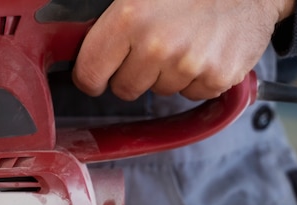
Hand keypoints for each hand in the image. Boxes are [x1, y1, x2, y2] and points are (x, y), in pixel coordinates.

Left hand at [72, 0, 295, 100]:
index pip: (89, 74)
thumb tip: (80, 51)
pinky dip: (196, 78)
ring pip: (159, 92)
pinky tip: (204, 50)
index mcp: (128, 19)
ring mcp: (188, 64)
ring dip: (167, 74)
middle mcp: (156, 45)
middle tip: (153, 46)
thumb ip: (109, 23)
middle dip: (132, 74)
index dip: (92, 77)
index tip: (97, 75)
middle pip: (124, 89)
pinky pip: (191, 94)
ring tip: (184, 41)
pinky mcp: (217, 77)